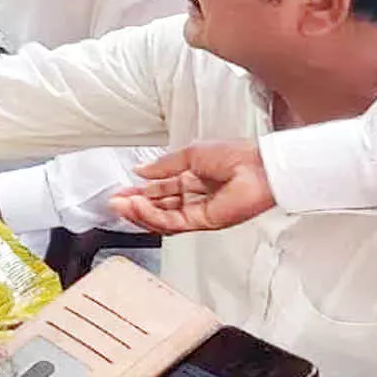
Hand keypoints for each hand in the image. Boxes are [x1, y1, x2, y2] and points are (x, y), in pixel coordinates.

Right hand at [108, 141, 274, 233]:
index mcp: (193, 180)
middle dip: (134, 205)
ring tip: (122, 205)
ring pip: (162, 219)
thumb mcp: (190, 154)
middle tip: (115, 202)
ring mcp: (199, 212)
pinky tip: (140, 207)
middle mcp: (195, 198)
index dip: (138, 193)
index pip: (159, 191)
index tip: (121, 192)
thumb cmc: (237, 155)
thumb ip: (163, 166)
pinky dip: (153, 216)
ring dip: (139, 213)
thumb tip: (141, 171)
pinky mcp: (205, 221)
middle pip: (158, 208)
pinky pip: (173, 222)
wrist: (260, 166)